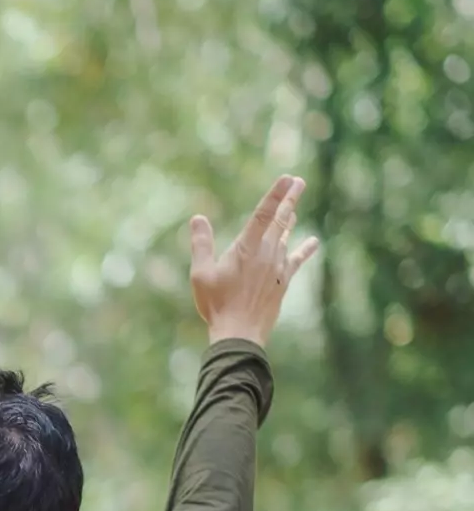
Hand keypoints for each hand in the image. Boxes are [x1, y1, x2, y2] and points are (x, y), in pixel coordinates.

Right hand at [188, 174, 320, 345]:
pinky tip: (312, 242)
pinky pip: (296, 260)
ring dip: (290, 220)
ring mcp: (277, 266)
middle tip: (299, 182)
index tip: (287, 177)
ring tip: (294, 207)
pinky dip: (304, 249)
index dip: (275, 194)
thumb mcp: (200, 274)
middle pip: (281, 219)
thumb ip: (201, 244)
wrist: (240, 333)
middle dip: (291, 199)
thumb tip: (197, 218)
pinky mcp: (282, 280)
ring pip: (286, 236)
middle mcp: (266, 252)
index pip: (263, 213)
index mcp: (246, 247)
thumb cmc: (216, 304)